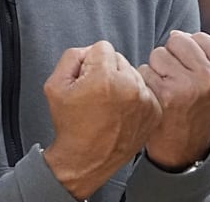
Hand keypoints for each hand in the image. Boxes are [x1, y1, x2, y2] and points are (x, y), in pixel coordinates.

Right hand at [43, 41, 161, 199]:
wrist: (85, 161)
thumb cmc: (69, 124)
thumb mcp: (54, 85)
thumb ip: (72, 57)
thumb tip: (90, 51)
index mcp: (104, 77)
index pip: (102, 47)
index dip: (89, 63)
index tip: (86, 82)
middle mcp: (129, 86)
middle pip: (119, 58)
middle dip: (107, 71)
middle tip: (96, 95)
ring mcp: (145, 100)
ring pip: (133, 73)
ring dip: (122, 83)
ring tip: (109, 106)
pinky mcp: (154, 111)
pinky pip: (144, 90)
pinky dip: (134, 98)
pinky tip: (121, 113)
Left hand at [138, 31, 209, 169]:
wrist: (185, 148)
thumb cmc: (198, 107)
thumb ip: (206, 56)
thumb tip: (175, 33)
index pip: (198, 37)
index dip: (188, 52)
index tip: (190, 71)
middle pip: (177, 40)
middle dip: (171, 54)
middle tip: (176, 77)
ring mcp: (189, 87)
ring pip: (158, 53)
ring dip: (157, 68)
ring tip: (167, 87)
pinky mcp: (166, 95)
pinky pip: (144, 70)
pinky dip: (145, 81)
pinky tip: (156, 96)